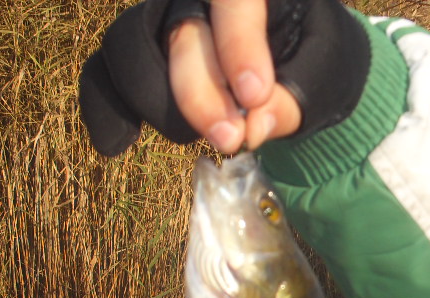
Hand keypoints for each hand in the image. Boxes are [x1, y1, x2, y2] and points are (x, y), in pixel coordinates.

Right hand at [79, 0, 369, 156]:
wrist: (296, 62)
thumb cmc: (313, 60)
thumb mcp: (326, 76)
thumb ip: (296, 97)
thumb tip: (255, 125)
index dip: (238, 47)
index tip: (254, 97)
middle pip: (177, 32)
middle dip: (198, 95)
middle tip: (232, 140)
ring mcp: (161, 19)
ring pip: (129, 50)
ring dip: (158, 107)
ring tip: (201, 141)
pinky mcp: (139, 54)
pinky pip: (102, 72)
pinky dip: (105, 108)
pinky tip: (116, 145)